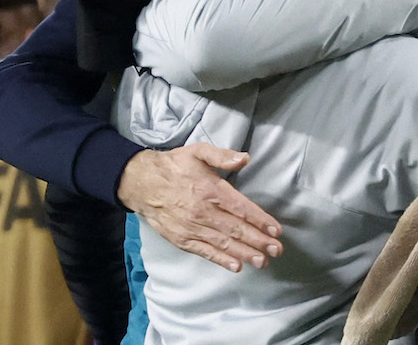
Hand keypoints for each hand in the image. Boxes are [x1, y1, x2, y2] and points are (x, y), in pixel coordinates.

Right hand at [116, 144, 282, 272]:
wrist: (141, 183)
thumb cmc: (174, 166)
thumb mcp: (198, 151)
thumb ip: (222, 155)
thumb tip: (245, 158)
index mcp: (211, 189)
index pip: (241, 208)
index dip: (260, 219)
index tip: (276, 229)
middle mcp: (203, 211)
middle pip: (236, 229)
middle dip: (259, 240)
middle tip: (276, 249)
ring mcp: (192, 227)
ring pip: (223, 243)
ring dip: (245, 253)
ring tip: (262, 261)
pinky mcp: (182, 238)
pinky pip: (205, 251)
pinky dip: (221, 260)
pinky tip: (236, 266)